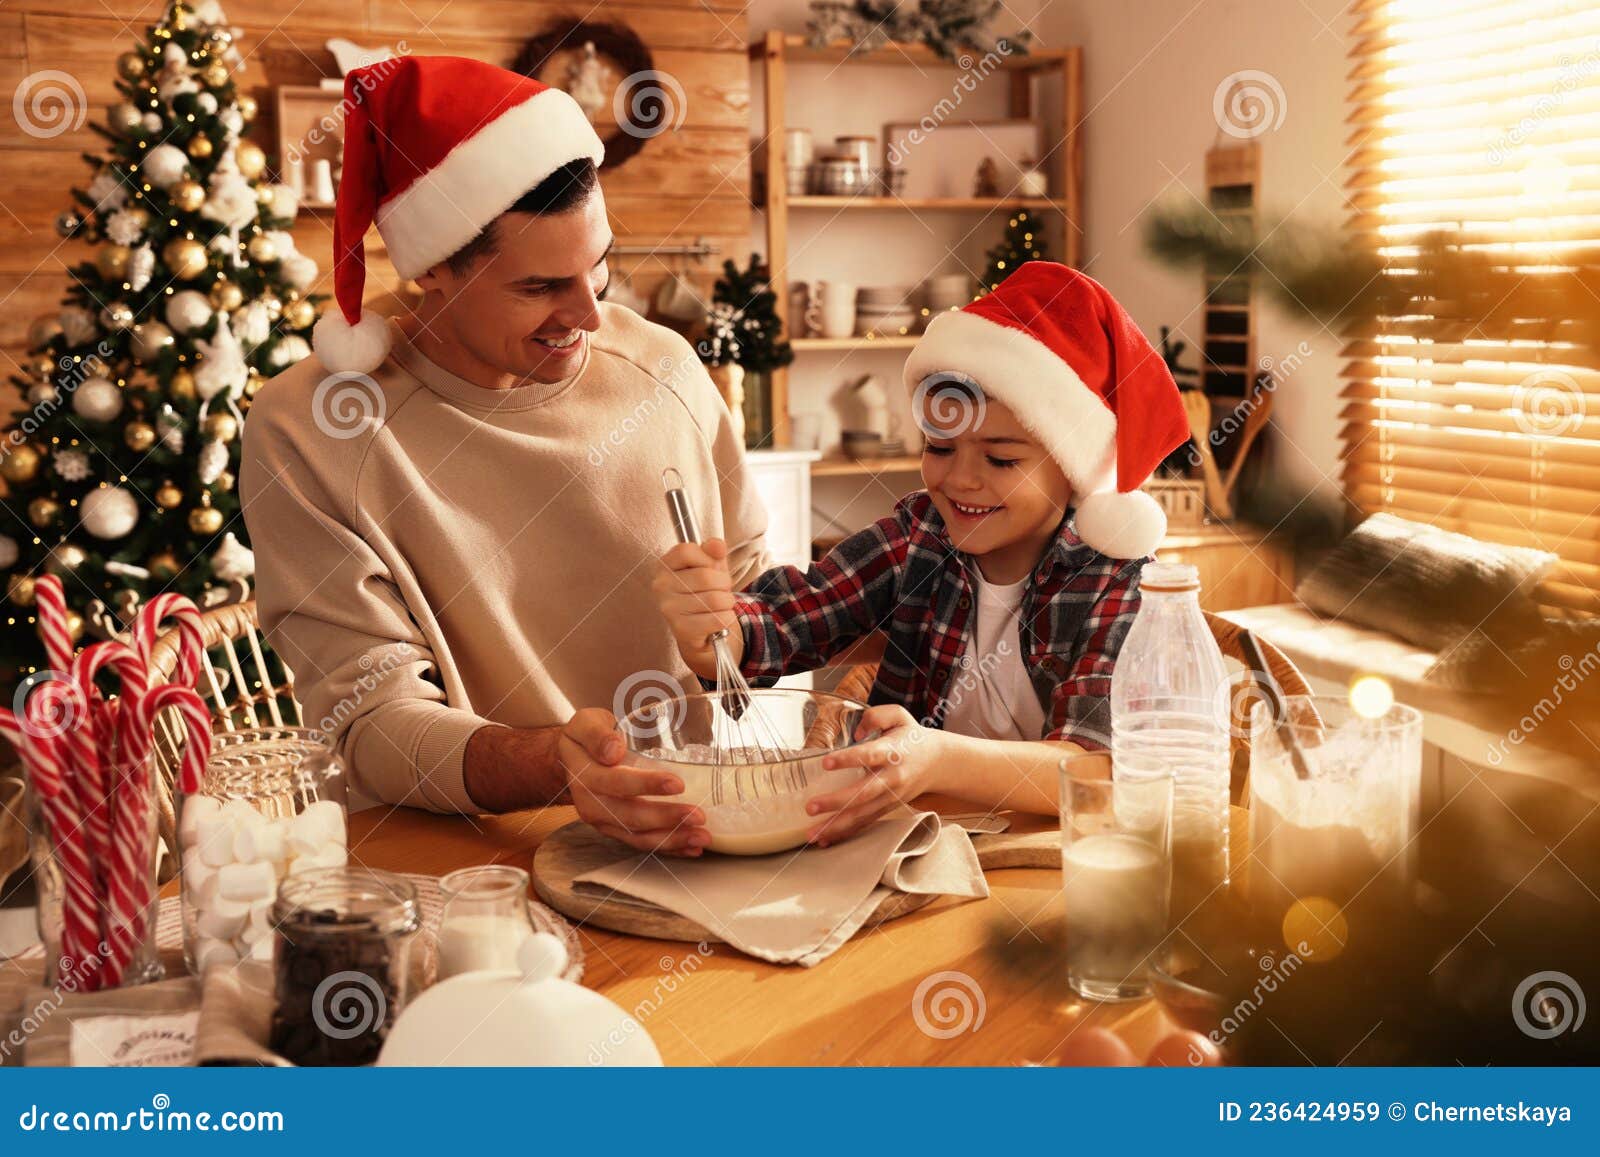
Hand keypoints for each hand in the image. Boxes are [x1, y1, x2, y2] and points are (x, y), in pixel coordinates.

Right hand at [558, 707, 710, 855]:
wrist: (572, 760)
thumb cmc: (586, 737)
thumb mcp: (585, 723)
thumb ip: (597, 734)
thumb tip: (614, 750)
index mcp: (586, 777)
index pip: (618, 783)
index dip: (647, 785)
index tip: (677, 784)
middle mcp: (592, 805)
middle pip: (631, 817)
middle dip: (667, 819)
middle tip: (699, 816)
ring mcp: (604, 822)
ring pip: (639, 837)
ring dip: (672, 840)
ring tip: (702, 837)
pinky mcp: (616, 831)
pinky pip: (642, 843)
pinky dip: (668, 848)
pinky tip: (691, 848)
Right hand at [652, 538, 740, 679]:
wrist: (700, 630)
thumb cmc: (704, 592)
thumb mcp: (710, 566)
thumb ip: (713, 551)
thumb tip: (717, 545)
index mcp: (665, 565)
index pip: (686, 551)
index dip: (707, 558)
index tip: (711, 567)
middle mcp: (661, 585)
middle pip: (705, 577)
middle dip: (724, 583)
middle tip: (721, 590)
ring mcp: (669, 608)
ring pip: (715, 599)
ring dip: (727, 602)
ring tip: (721, 604)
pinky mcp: (681, 629)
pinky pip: (718, 619)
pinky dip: (727, 618)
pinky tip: (719, 618)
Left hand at [802, 704, 950, 846]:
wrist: (939, 762)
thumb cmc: (912, 737)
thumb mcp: (899, 716)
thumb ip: (877, 716)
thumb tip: (856, 732)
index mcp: (893, 752)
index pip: (869, 755)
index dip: (848, 759)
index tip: (826, 763)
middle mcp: (892, 778)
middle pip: (863, 793)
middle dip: (836, 802)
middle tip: (811, 806)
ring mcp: (890, 797)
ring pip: (863, 815)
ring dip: (836, 826)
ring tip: (811, 833)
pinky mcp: (887, 808)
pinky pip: (865, 823)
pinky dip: (845, 833)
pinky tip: (824, 839)